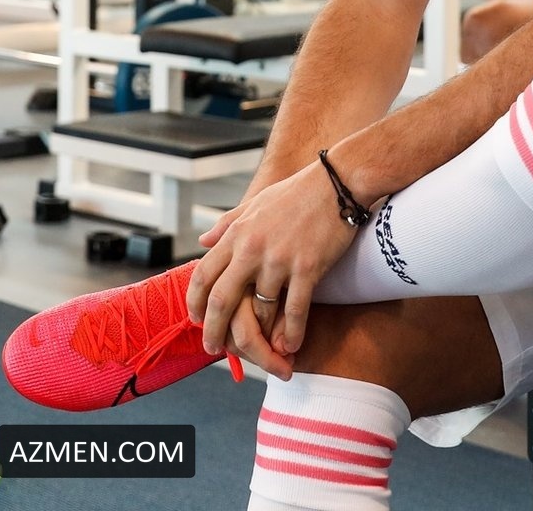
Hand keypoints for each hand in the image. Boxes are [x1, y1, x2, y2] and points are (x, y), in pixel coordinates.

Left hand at [186, 161, 357, 359]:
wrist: (338, 183)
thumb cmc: (297, 191)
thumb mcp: (256, 203)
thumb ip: (227, 223)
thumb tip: (202, 241)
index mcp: (238, 233)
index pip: (203, 274)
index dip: (194, 302)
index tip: (195, 319)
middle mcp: (253, 249)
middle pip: (221, 301)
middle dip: (213, 331)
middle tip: (213, 349)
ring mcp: (280, 260)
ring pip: (260, 311)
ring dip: (260, 335)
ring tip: (261, 350)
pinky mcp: (308, 268)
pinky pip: (295, 312)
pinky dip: (291, 334)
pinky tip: (290, 347)